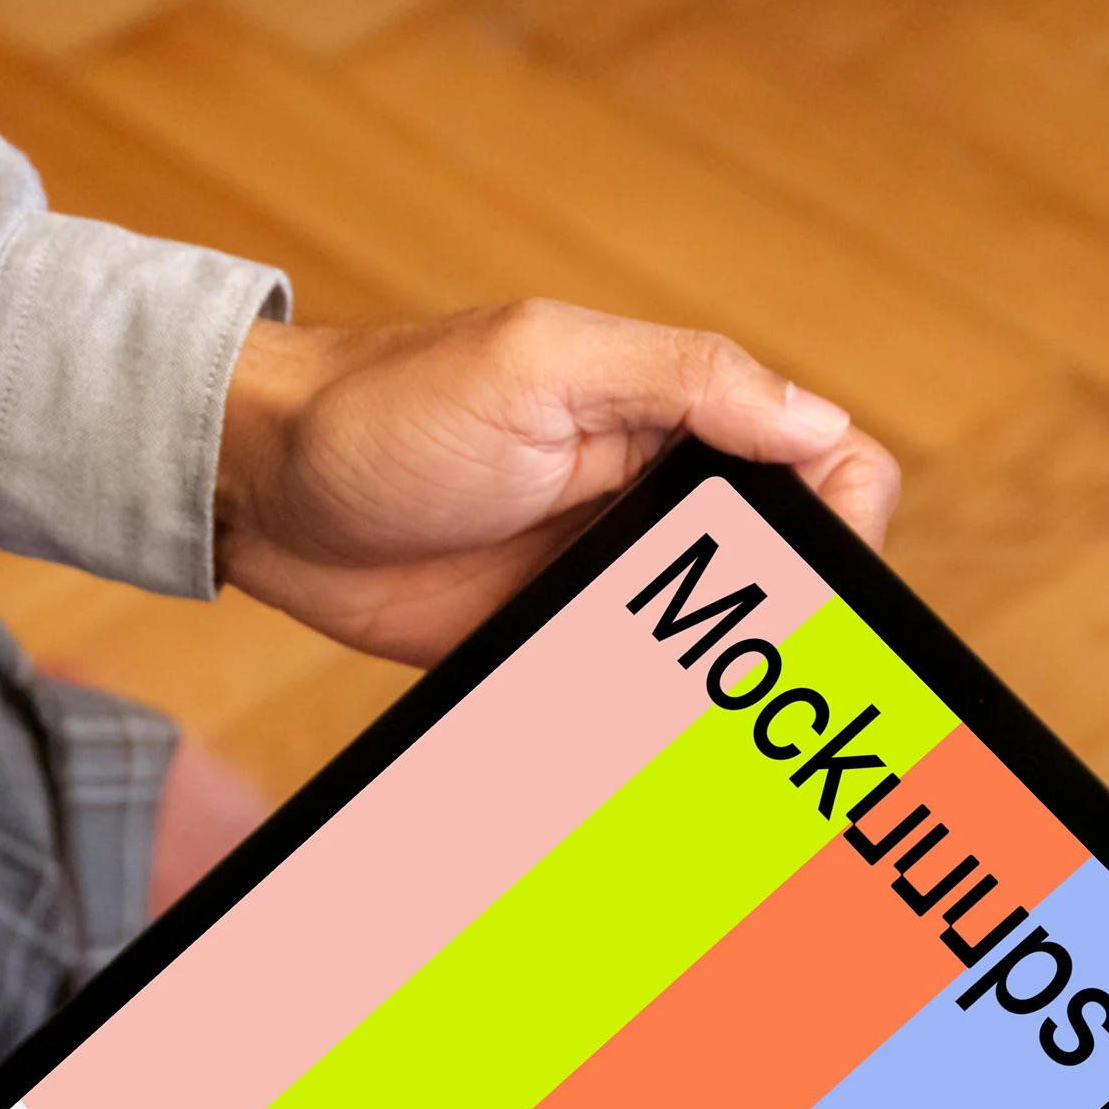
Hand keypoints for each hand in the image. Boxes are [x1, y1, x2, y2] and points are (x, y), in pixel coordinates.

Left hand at [214, 303, 905, 665]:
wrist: (260, 491)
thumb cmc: (385, 404)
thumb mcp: (538, 363)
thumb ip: (681, 377)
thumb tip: (815, 418)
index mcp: (674, 414)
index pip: (823, 456)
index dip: (848, 510)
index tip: (825, 562)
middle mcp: (656, 497)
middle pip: (787, 566)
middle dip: (795, 620)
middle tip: (761, 665)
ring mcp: (607, 579)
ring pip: (717, 646)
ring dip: (724, 684)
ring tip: (707, 717)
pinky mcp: (554, 646)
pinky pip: (635, 695)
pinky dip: (652, 725)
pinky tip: (646, 744)